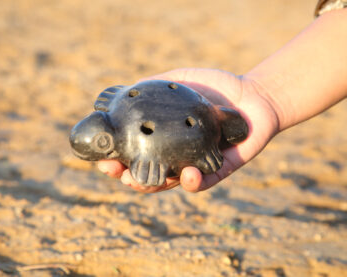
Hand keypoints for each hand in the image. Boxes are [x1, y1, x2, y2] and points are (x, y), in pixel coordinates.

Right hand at [98, 68, 279, 192]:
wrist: (252, 94)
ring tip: (138, 182)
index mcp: (162, 137)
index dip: (116, 159)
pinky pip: (203, 182)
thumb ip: (155, 84)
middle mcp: (174, 154)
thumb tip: (126, 91)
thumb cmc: (214, 87)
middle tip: (118, 173)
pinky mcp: (216, 170)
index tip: (102, 157)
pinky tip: (186, 174)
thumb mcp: (180, 79)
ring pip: (168, 183)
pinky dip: (192, 182)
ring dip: (151, 186)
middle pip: (145, 174)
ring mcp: (193, 164)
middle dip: (127, 178)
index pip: (134, 153)